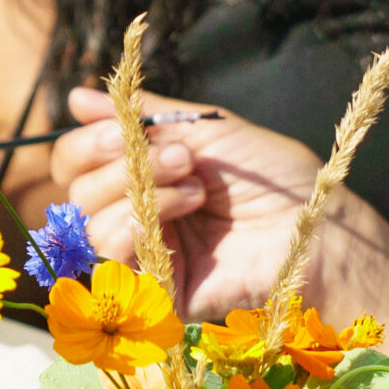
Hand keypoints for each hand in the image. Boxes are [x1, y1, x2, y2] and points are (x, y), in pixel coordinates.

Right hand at [52, 87, 319, 318]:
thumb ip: (144, 116)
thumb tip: (75, 98)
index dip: (87, 143)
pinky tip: (188, 209)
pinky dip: (139, 224)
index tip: (122, 128)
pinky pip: (111, 258)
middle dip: (118, 161)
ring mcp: (143, 255)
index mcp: (141, 177)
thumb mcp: (208, 130)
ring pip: (88, 223)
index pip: (76, 163)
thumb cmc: (272, 177)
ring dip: (138, 189)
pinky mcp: (155, 289)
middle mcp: (134, 215)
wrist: (313, 224)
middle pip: (74, 191)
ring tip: (195, 184)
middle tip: (181, 156)